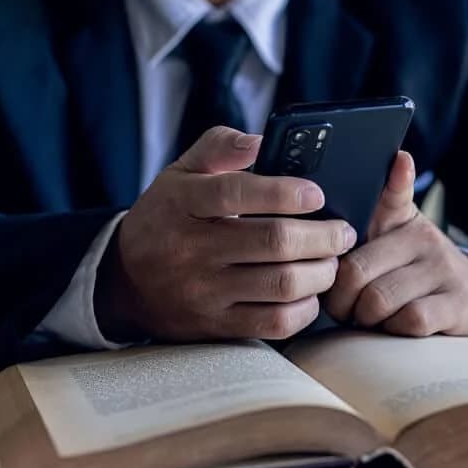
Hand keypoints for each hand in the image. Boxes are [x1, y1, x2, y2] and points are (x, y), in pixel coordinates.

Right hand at [95, 126, 356, 341]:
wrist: (125, 282)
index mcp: (183, 202)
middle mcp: (191, 248)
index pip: (237, 193)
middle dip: (323, 236)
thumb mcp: (180, 173)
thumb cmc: (167, 218)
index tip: (317, 195)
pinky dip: (305, 309)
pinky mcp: (215, 326)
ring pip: (282, 284)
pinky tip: (310, 294)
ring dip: (321, 272)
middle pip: (274, 242)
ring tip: (331, 261)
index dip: (285, 192)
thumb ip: (220, 147)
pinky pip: (274, 323)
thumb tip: (262, 141)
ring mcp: (204, 291)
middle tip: (342, 232)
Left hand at [324, 151, 467, 335]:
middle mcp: (423, 238)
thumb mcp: (396, 234)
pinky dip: (394, 330)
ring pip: (380, 300)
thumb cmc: (416, 269)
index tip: (390, 172)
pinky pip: (412, 320)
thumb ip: (375, 209)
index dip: (387, 187)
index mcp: (400, 219)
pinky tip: (395, 327)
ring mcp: (442, 271)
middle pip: (357, 271)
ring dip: (364, 319)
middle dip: (340, 299)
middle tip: (344, 307)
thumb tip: (387, 165)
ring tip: (367, 318)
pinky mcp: (457, 304)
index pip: (390, 195)